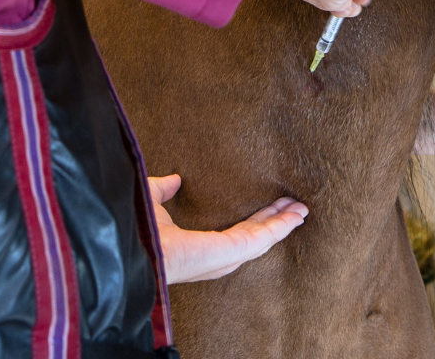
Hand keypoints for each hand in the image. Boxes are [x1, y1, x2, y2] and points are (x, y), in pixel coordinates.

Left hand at [148, 174, 308, 283]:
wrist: (132, 246)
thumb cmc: (136, 229)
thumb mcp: (152, 200)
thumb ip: (163, 190)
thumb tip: (174, 178)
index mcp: (200, 247)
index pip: (235, 233)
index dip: (256, 219)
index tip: (272, 205)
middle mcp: (215, 256)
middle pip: (254, 237)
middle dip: (276, 220)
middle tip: (295, 204)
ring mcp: (224, 256)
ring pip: (262, 239)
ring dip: (283, 224)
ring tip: (302, 209)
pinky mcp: (228, 252)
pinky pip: (261, 240)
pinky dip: (281, 228)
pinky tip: (296, 217)